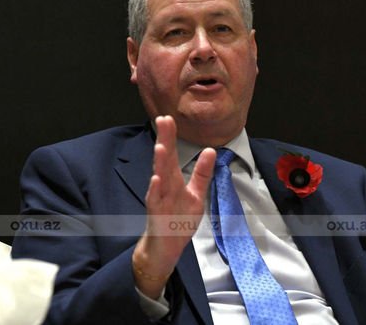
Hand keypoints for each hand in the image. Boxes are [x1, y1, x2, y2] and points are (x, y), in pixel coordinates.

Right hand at [133, 115, 215, 297]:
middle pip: (165, 160)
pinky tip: (156, 179)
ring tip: (161, 147)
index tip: (168, 118)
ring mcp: (159, 199)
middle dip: (164, 141)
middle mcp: (164, 186)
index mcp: (174, 180)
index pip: (173, 155)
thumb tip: (210, 150)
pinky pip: (155, 201)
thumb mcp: (196, 194)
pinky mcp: (157, 214)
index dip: (170, 137)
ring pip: (159, 178)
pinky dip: (155, 190)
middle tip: (163, 120)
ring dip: (159, 163)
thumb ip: (202, 173)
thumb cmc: (178, 219)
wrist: (166, 247)